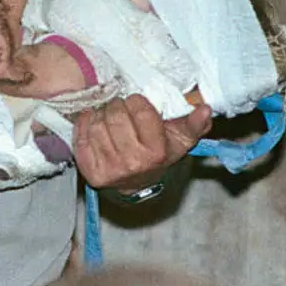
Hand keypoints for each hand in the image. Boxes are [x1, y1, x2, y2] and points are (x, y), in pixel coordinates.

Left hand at [72, 95, 212, 192]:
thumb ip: (194, 123)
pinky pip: (80, 136)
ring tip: (108, 117)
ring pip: (96, 123)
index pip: (139, 109)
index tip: (137, 104)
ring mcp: (110, 169)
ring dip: (100, 114)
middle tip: (120, 109)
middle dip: (117, 106)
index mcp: (156, 152)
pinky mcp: (90, 172)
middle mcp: (133, 162)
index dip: (137, 102)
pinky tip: (93, 125)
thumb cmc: (158, 153)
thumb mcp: (179, 140)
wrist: (136, 183)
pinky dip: (84, 125)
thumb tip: (206, 109)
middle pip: (115, 114)